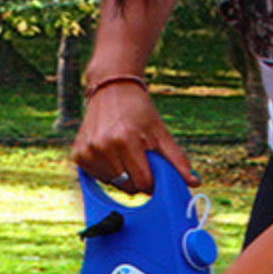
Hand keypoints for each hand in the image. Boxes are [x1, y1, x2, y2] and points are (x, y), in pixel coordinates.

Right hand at [74, 84, 197, 193]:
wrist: (111, 88)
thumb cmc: (139, 110)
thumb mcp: (160, 132)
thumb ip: (177, 159)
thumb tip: (194, 182)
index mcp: (126, 140)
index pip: (143, 181)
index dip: (151, 181)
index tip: (154, 170)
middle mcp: (103, 146)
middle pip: (126, 185)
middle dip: (137, 178)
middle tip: (139, 158)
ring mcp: (88, 151)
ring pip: (111, 184)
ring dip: (121, 175)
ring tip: (124, 154)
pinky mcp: (78, 155)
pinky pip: (97, 178)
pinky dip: (106, 172)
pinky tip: (110, 154)